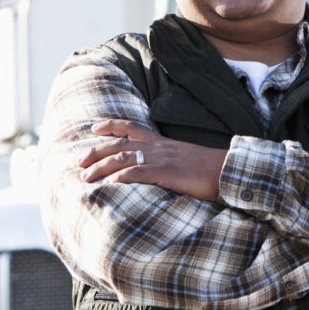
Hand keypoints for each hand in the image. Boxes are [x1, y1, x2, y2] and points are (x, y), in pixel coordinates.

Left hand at [78, 119, 227, 201]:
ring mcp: (163, 159)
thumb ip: (170, 162)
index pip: (133, 128)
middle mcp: (159, 147)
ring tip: (86, 177)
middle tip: (79, 162)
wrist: (229, 171)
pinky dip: (122, 177)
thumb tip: (159, 170)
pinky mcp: (168, 173)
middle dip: (96, 151)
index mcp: (164, 143)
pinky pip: (140, 172)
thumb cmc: (211, 170)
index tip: (94, 128)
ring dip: (101, 167)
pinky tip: (110, 183)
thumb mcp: (187, 160)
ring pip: (124, 158)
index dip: (112, 126)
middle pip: (120, 144)